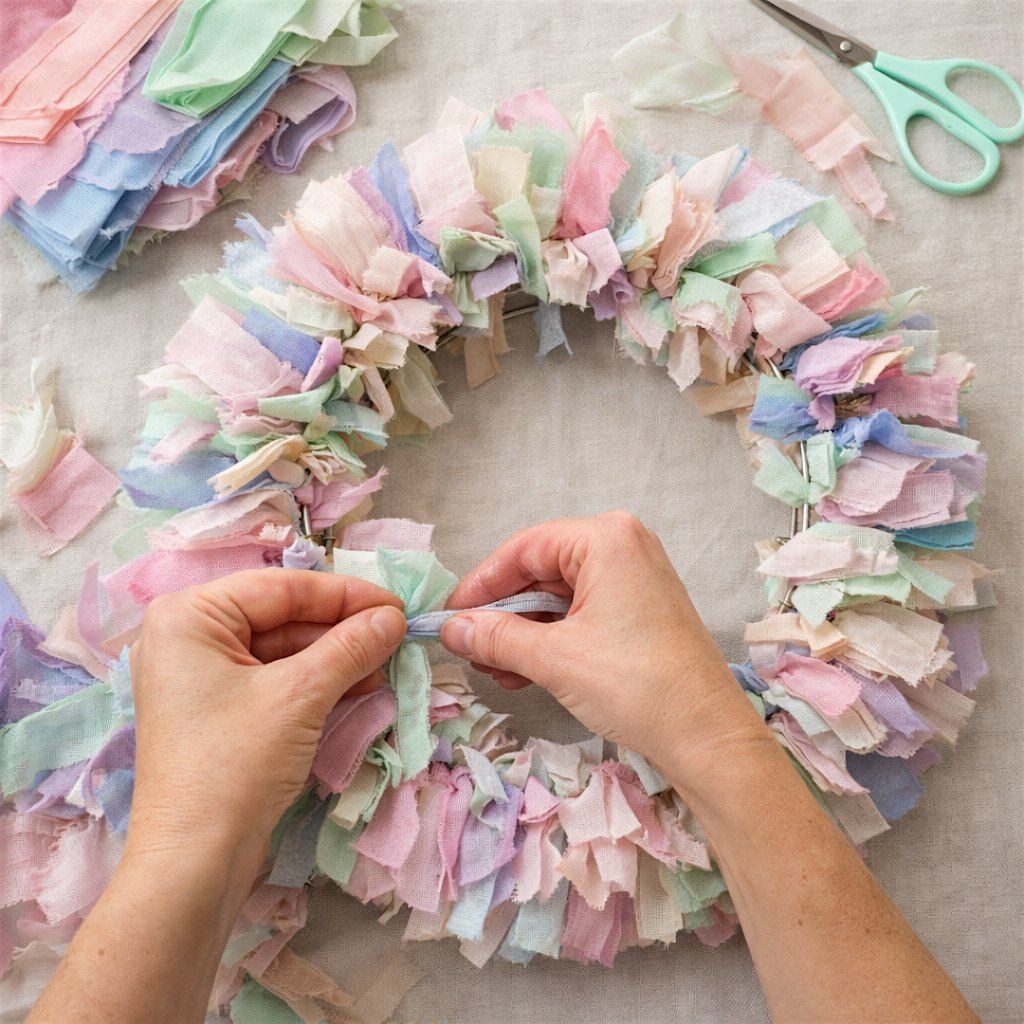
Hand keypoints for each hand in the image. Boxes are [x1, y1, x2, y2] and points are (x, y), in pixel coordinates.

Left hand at [127, 569, 406, 871]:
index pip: (281, 588)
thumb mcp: (300, 695)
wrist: (194, 861)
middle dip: (342, 629)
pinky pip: (276, 681)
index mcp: (190, 616)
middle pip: (282, 616)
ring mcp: (202, 679)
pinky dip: (318, 683)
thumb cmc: (235, 763)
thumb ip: (350, 646)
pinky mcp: (219, 713)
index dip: (345, 594)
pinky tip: (362, 686)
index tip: (398, 605)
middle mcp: (189, 639)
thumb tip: (395, 617)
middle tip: (398, 636)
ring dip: (336, 658)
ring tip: (388, 664)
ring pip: (284, 650)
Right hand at [440, 512, 765, 774]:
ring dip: (522, 633)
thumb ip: (496, 637)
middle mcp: (623, 546)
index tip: (448, 617)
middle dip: (502, 614)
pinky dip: (550, 640)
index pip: (523, 548)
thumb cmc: (635, 685)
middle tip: (469, 649)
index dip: (481, 584)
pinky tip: (521, 671)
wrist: (708, 736)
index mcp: (606, 538)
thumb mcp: (554, 659)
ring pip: (557, 597)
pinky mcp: (639, 610)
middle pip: (540, 570)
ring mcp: (634, 578)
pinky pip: (580, 613)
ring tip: (493, 670)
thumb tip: (450, 630)